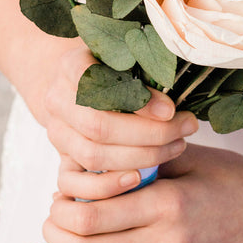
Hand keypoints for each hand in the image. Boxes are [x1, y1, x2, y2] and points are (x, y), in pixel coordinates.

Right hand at [43, 46, 198, 172]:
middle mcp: (57, 99)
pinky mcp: (61, 157)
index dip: (135, 100)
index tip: (170, 110)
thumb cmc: (115, 68)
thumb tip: (169, 109)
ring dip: (141, 157)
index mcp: (71, 65)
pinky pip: (79, 182)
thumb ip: (144, 73)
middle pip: (99, 126)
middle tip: (186, 128)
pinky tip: (144, 176)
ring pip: (94, 155)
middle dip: (150, 133)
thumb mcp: (128, 59)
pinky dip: (113, 184)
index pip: (99, 84)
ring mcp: (56, 131)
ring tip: (177, 145)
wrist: (82, 87)